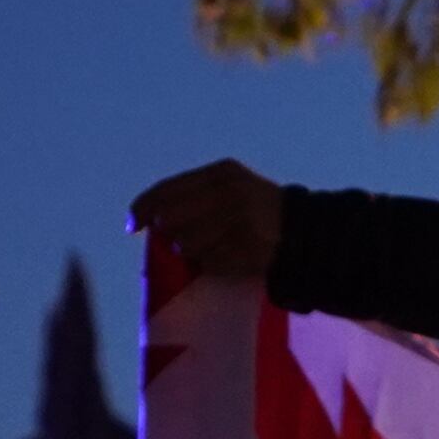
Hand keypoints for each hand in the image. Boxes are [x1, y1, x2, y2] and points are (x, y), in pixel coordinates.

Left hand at [129, 159, 283, 285]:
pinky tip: (223, 258)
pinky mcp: (245, 248)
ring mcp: (238, 221)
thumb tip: (152, 219)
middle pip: (172, 219)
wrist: (305, 232)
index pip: (168, 188)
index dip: (145, 206)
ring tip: (207, 249)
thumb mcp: (230, 188)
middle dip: (169, 234)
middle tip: (176, 242)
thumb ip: (194, 196)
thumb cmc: (259, 211)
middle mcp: (228, 194)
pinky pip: (209, 262)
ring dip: (190, 252)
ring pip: (187, 244)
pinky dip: (209, 264)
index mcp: (222, 174)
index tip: (133, 224)